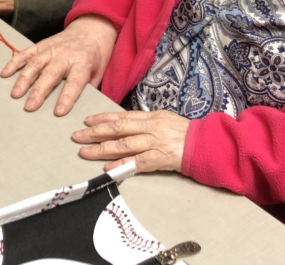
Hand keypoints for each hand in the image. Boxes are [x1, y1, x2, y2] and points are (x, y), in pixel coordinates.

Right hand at [1, 15, 116, 115]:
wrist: (91, 28)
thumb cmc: (96, 54)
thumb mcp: (100, 71)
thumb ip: (89, 88)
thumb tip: (80, 109)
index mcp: (83, 62)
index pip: (75, 81)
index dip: (67, 96)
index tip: (59, 112)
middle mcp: (66, 54)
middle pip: (51, 73)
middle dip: (39, 91)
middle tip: (30, 107)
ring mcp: (52, 48)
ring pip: (36, 63)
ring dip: (24, 78)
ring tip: (15, 94)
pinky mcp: (42, 44)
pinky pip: (26, 52)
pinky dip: (15, 62)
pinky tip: (5, 73)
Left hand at [72, 110, 189, 172]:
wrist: (207, 145)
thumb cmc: (185, 134)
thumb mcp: (165, 121)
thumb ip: (146, 123)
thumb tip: (124, 126)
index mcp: (152, 116)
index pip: (123, 116)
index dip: (103, 118)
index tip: (87, 120)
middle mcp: (152, 127)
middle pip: (119, 128)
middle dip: (96, 132)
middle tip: (78, 136)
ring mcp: (157, 142)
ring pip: (124, 144)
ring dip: (102, 149)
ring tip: (85, 152)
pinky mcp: (162, 158)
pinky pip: (138, 162)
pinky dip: (121, 165)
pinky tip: (108, 168)